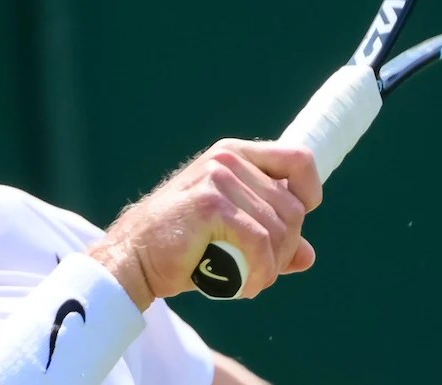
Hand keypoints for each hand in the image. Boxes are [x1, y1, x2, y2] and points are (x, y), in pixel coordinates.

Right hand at [90, 138, 322, 308]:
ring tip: (250, 281)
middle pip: (293, 207)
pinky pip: (260, 242)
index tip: (291, 229)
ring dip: (272, 267)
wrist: (133, 259)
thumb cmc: (179, 247)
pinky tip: (245, 286)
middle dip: (285, 249)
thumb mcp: (230, 236)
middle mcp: (226, 159)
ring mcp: (217, 178)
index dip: (308, 195)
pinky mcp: (210, 204)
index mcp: (233, 155)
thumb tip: (307, 256)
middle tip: (261, 272)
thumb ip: (270, 239)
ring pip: (279, 229)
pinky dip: (260, 272)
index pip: (299, 159)